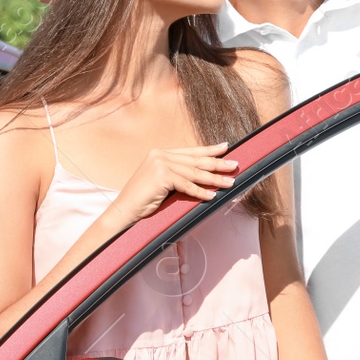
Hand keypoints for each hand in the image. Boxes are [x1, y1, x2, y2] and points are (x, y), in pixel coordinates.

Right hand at [112, 143, 237, 221]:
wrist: (124, 211)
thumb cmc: (143, 201)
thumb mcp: (162, 183)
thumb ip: (177, 175)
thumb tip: (202, 175)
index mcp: (160, 153)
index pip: (190, 151)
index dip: (209, 150)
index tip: (225, 148)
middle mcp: (160, 155)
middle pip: (195, 160)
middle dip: (217, 163)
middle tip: (235, 165)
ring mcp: (160, 163)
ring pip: (194, 172)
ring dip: (215, 179)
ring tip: (230, 182)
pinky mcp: (161, 175)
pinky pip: (187, 185)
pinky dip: (201, 192)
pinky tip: (212, 196)